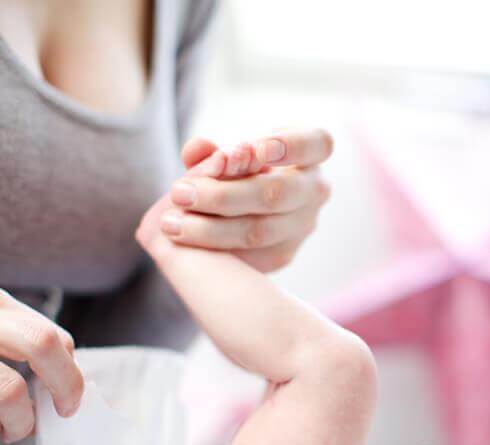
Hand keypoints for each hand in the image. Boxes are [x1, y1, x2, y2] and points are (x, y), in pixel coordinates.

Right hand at [0, 280, 83, 444]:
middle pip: (40, 346)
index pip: (49, 333)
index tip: (68, 402)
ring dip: (19, 422)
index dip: (69, 372)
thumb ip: (10, 339)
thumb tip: (59, 386)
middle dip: (63, 387)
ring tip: (11, 433)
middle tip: (58, 416)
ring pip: (6, 389)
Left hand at [159, 130, 332, 271]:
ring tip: (171, 224)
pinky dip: (215, 248)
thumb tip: (197, 149)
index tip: (257, 149)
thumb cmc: (241, 166)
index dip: (291, 146)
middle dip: (224, 195)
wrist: (248, 204)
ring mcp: (304, 224)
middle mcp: (315, 189)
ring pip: (262, 230)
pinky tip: (184, 242)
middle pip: (279, 194)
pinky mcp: (285, 252)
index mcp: (312, 151)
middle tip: (179, 193)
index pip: (317, 144)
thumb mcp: (229, 151)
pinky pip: (250, 255)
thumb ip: (213, 151)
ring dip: (212, 229)